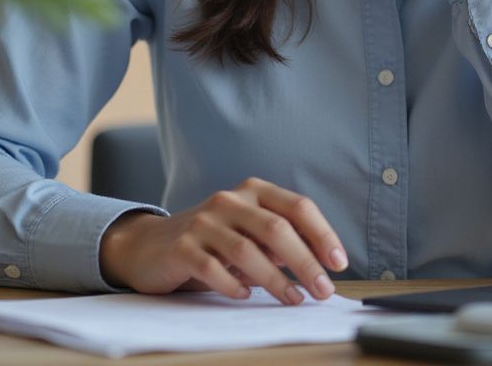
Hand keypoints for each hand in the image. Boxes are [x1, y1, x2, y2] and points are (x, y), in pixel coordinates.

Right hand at [99, 177, 347, 304]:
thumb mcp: (250, 234)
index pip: (297, 206)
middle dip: (305, 262)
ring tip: (293, 298)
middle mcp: (230, 201)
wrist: (152, 246)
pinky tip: (245, 295)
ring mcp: (204, 221)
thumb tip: (320, 264)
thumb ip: (280, 242)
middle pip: (277, 228)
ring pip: (247, 250)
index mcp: (254, 192)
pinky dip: (233, 284)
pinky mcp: (182, 246)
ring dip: (276, 280)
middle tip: (323, 290)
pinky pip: (212, 267)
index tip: (339, 263)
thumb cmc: (213, 241)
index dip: (322, 234)